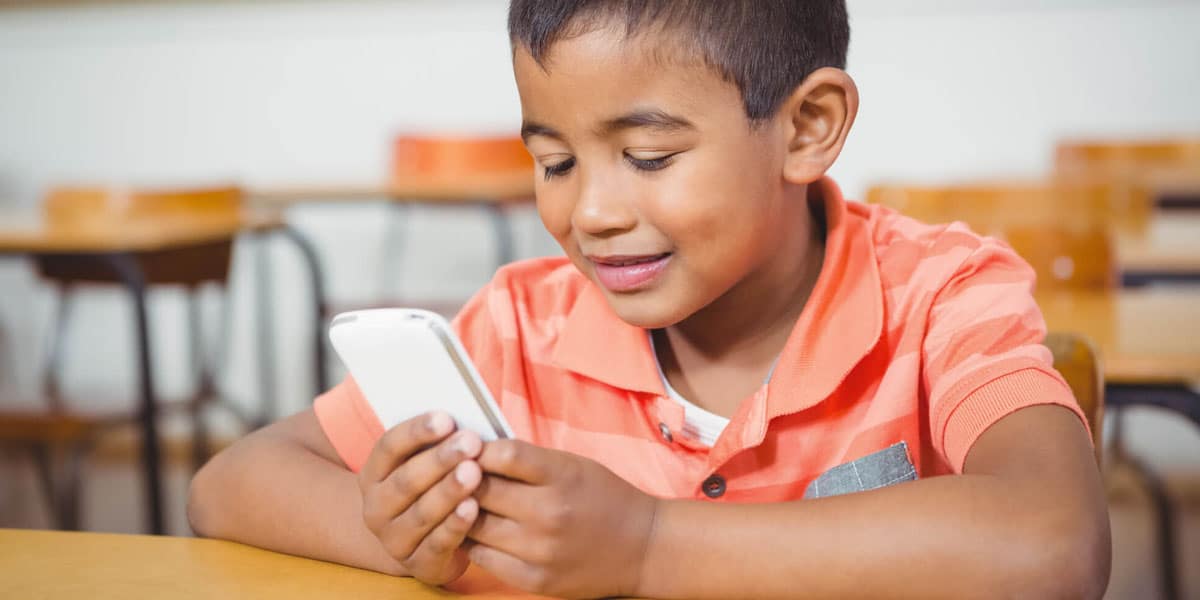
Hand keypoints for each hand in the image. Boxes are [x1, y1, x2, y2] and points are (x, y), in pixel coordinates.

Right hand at [358, 411, 483, 584]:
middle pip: (407, 479)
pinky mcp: (418, 564)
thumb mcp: (425, 464)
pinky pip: (437, 544)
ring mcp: (393, 539)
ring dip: (449, 491)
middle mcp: (376, 507)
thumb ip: (438, 444)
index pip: (389, 447)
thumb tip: (464, 422)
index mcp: (373, 474)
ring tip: (474, 472)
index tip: (447, 418)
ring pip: (422, 512)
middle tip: (471, 442)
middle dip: (440, 459)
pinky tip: (472, 507)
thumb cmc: (432, 488)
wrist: (422, 541)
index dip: (417, 431)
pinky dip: (455, 525)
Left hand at [466, 440, 659, 597]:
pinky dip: (473, 543)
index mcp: (562, 475)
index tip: (467, 448)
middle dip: (461, 480)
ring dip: (461, 513)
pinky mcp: (535, 579)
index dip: (476, 449)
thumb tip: (474, 452)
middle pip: (481, 491)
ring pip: (475, 526)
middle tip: (451, 475)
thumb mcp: (573, 466)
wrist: (642, 546)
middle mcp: (550, 512)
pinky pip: (483, 558)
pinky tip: (473, 532)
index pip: (503, 455)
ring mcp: (541, 550)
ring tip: (457, 503)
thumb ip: (528, 461)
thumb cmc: (604, 497)